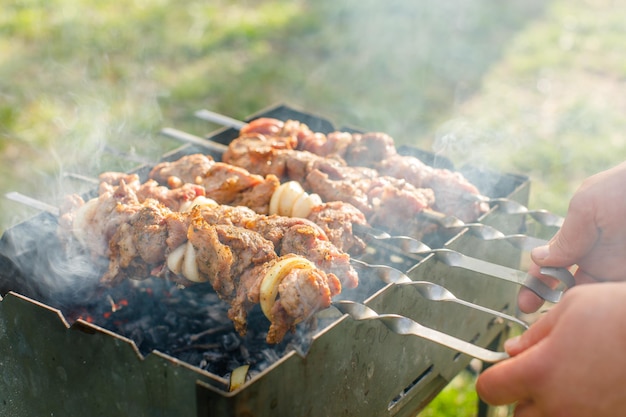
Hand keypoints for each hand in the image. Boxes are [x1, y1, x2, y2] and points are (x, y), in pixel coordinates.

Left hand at [477, 282, 625, 416]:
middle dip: (523, 396)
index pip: (490, 389)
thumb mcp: (570, 308)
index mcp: (539, 372)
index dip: (493, 378)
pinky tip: (594, 391)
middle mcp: (559, 405)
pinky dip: (581, 411)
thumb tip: (514, 350)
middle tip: (542, 375)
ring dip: (550, 408)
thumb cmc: (622, 315)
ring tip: (570, 383)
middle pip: (519, 414)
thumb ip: (535, 334)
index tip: (501, 371)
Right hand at [519, 161, 625, 312]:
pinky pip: (615, 300)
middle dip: (553, 305)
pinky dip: (605, 309)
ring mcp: (617, 272)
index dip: (535, 284)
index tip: (524, 304)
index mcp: (581, 240)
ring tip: (567, 321)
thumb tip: (538, 259)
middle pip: (569, 289)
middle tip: (543, 320)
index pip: (551, 267)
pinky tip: (595, 315)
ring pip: (592, 299)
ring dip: (578, 310)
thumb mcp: (588, 204)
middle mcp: (599, 259)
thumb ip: (565, 236)